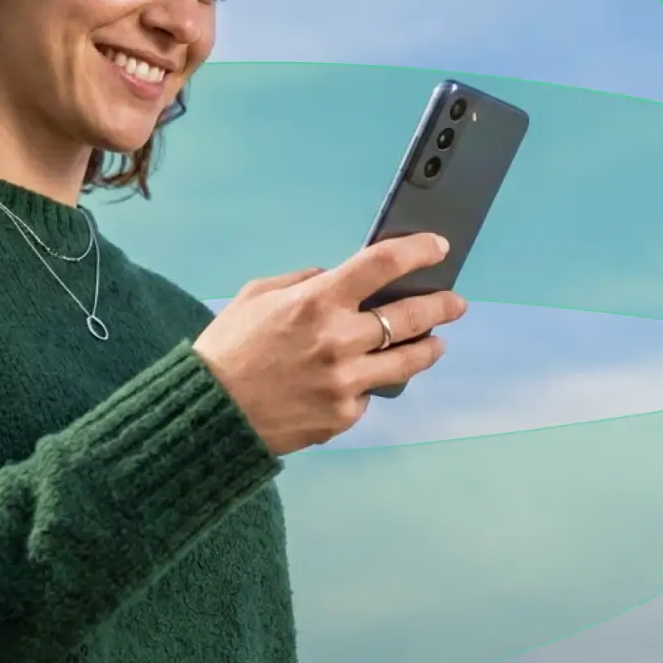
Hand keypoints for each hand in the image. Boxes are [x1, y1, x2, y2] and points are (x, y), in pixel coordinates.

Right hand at [193, 234, 468, 454]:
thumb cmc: (227, 350)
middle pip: (412, 317)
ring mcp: (345, 382)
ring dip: (427, 348)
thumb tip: (336, 279)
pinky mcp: (343, 416)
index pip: (382, 265)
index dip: (418, 251)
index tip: (438, 247)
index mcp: (316, 302)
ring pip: (408, 362)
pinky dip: (369, 383)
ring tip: (434, 342)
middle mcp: (339, 340)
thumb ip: (303, 282)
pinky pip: (370, 394)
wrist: (208, 415)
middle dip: (442, 306)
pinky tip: (362, 379)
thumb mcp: (256, 296)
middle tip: (455, 303)